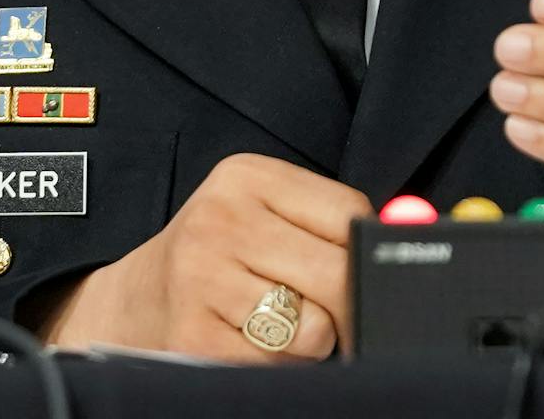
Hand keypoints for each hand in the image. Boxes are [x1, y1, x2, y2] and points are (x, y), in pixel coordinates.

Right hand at [29, 152, 370, 359]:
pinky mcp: (192, 335)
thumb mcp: (262, 214)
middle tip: (332, 312)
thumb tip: (408, 230)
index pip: (348, 214)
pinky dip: (275, 366)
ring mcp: (202, 279)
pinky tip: (246, 341)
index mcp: (246, 177)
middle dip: (347, 306)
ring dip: (308, 342)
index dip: (366, 252)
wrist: (134, 300)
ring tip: (274, 321)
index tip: (362, 271)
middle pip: (337, 275)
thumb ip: (328, 222)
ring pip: (312, 330)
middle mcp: (221, 220)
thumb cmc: (218, 256)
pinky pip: (275, 366)